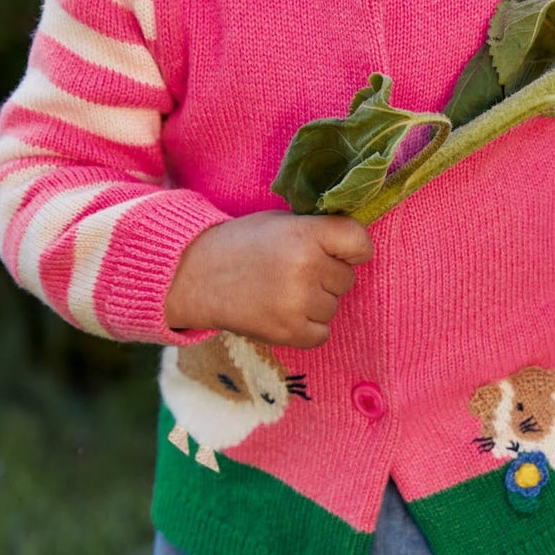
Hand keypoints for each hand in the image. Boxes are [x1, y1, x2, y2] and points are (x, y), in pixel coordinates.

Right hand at [164, 211, 372, 347]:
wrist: (194, 275)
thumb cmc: (241, 244)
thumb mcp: (280, 221)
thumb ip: (317, 230)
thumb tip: (354, 245)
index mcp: (305, 234)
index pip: (359, 242)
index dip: (353, 249)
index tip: (340, 251)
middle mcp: (306, 268)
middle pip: (347, 278)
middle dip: (327, 276)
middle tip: (294, 271)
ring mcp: (298, 303)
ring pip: (334, 306)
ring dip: (315, 302)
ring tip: (283, 291)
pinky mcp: (288, 333)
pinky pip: (322, 333)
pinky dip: (308, 327)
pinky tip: (284, 312)